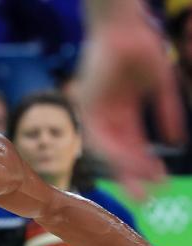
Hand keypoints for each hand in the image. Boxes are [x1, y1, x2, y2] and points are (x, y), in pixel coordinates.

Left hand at [79, 3, 184, 198]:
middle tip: (144, 200)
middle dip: (131, 176)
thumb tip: (176, 142)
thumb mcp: (159, 85)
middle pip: (117, 154)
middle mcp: (104, 117)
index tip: (158, 182)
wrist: (124, 27)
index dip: (143, 164)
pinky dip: (119, 151)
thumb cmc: (141, 50)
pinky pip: (102, 137)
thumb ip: (167, 112)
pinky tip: (135, 162)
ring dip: (127, 169)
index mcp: (118, 114)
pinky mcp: (86, 108)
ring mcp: (93, 114)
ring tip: (144, 186)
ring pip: (110, 151)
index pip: (130, 146)